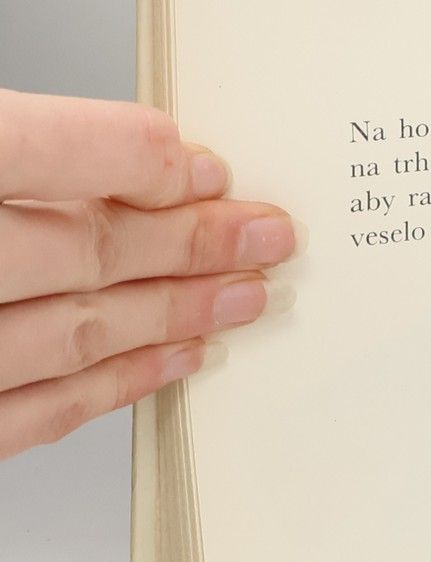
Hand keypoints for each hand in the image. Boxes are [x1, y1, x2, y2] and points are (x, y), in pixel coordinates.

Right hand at [0, 90, 293, 459]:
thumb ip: (29, 150)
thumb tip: (137, 162)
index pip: (52, 151)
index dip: (143, 159)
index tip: (209, 170)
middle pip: (85, 248)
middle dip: (194, 243)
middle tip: (269, 238)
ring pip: (76, 332)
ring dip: (176, 314)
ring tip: (248, 298)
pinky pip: (34, 411)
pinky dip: (114, 384)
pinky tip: (176, 361)